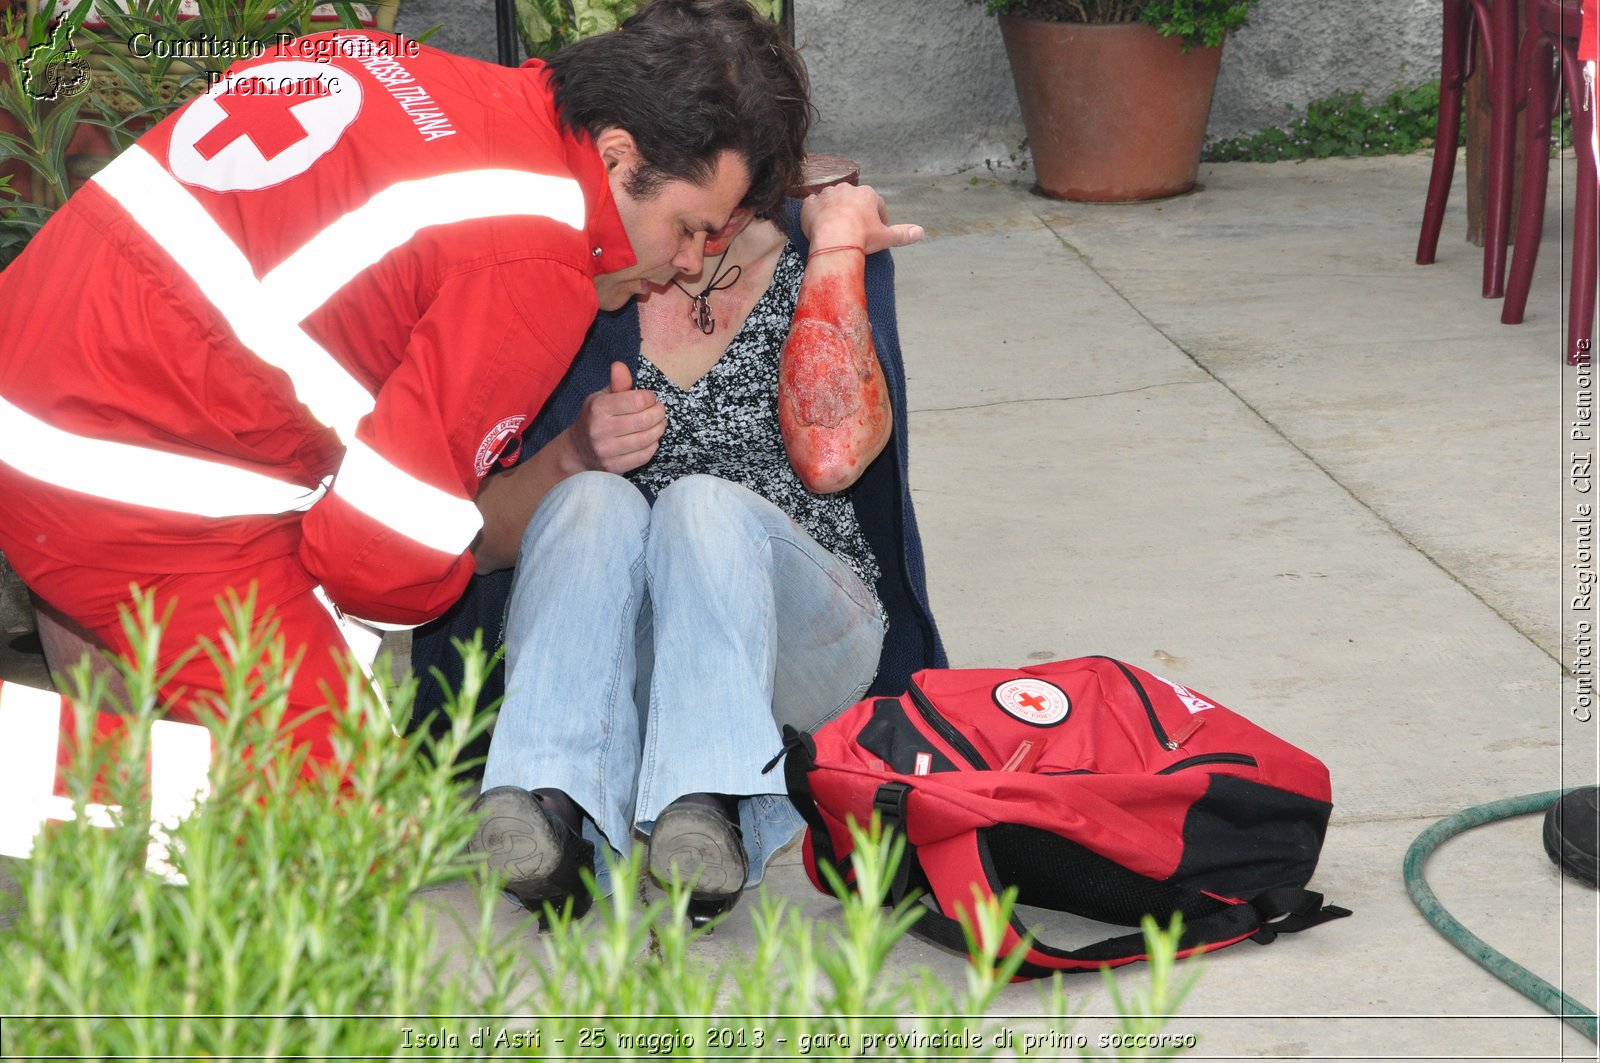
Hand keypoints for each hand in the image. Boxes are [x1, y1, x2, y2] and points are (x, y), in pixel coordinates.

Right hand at [562, 361, 664, 474]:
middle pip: (645, 420)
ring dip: (659, 429)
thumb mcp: (602, 397)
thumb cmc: (595, 418)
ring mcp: (606, 451)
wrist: (578, 450)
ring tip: (659, 423)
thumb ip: (616, 383)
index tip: (650, 398)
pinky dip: (653, 446)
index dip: (650, 398)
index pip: (637, 401)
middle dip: (659, 413)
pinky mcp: (613, 467)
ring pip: (646, 439)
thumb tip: (620, 366)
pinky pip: (643, 456)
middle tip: (660, 411)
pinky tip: (652, 439)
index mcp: (598, 408)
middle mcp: (600, 430)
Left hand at [800, 182, 923, 255]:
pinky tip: (817, 224)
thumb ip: (903, 234)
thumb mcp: (886, 237)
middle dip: (855, 211)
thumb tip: (921, 232)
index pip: (876, 203)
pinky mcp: (810, 204)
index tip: (876, 228)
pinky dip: (815, 213)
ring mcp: (827, 195)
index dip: (878, 216)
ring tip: (835, 227)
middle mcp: (847, 189)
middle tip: (855, 229)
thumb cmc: (862, 238)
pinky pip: (813, 206)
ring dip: (834, 210)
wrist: (834, 242)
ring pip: (832, 200)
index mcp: (867, 194)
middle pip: (853, 200)